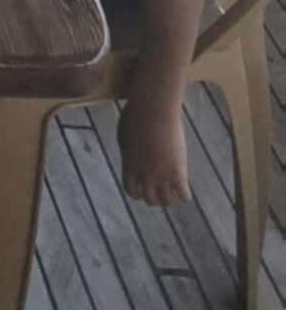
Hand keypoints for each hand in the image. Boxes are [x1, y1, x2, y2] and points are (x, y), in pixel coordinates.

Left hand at [119, 91, 190, 205]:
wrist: (153, 109)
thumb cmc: (137, 114)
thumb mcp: (124, 133)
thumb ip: (126, 147)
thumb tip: (128, 151)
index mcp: (129, 166)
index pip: (132, 191)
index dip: (139, 192)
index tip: (145, 187)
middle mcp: (144, 175)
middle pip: (150, 200)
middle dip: (155, 198)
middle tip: (162, 192)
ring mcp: (161, 175)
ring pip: (166, 201)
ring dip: (170, 199)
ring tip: (174, 193)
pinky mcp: (177, 172)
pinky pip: (183, 195)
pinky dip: (185, 195)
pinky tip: (185, 189)